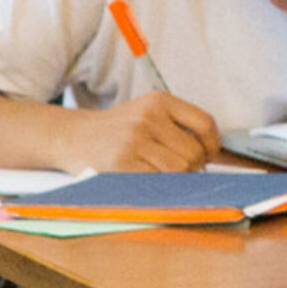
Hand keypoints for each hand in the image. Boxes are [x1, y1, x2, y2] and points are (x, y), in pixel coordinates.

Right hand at [59, 92, 221, 175]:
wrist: (73, 136)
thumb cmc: (117, 130)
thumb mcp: (146, 113)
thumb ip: (177, 127)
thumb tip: (213, 155)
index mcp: (159, 101)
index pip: (204, 123)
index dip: (212, 145)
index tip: (209, 156)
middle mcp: (148, 117)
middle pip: (193, 153)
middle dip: (192, 168)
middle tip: (181, 171)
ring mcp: (135, 140)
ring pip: (179, 170)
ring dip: (176, 180)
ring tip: (162, 176)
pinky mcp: (123, 163)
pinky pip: (157, 182)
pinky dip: (159, 187)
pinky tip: (148, 181)